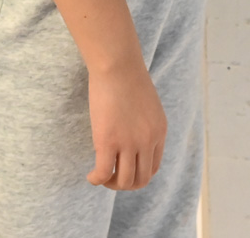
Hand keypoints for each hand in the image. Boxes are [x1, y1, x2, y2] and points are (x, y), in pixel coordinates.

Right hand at [86, 63, 166, 190]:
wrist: (117, 64)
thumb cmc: (127, 76)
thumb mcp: (146, 104)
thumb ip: (143, 122)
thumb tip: (130, 134)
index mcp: (159, 131)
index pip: (153, 167)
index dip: (137, 174)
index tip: (123, 168)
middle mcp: (148, 140)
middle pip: (141, 180)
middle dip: (125, 184)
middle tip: (111, 176)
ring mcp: (129, 142)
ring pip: (124, 181)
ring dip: (111, 184)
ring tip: (101, 176)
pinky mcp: (108, 141)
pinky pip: (104, 173)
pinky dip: (96, 180)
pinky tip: (91, 176)